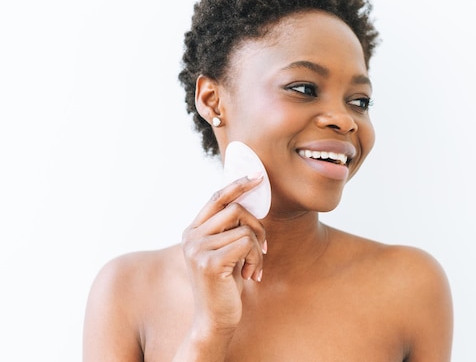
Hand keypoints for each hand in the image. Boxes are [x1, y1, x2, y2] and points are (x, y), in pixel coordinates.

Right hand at [181, 174, 266, 335]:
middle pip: (236, 209)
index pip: (216, 198)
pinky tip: (250, 275)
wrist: (215, 319)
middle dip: (258, 227)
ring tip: (253, 267)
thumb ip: (230, 228)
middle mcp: (191, 237)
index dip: (237, 185)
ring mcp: (197, 249)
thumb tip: (249, 198)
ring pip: (245, 228)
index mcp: (193, 231)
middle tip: (263, 248)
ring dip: (257, 249)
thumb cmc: (225, 285)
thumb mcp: (226, 250)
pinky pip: (246, 243)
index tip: (258, 177)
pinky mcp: (209, 262)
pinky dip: (256, 258)